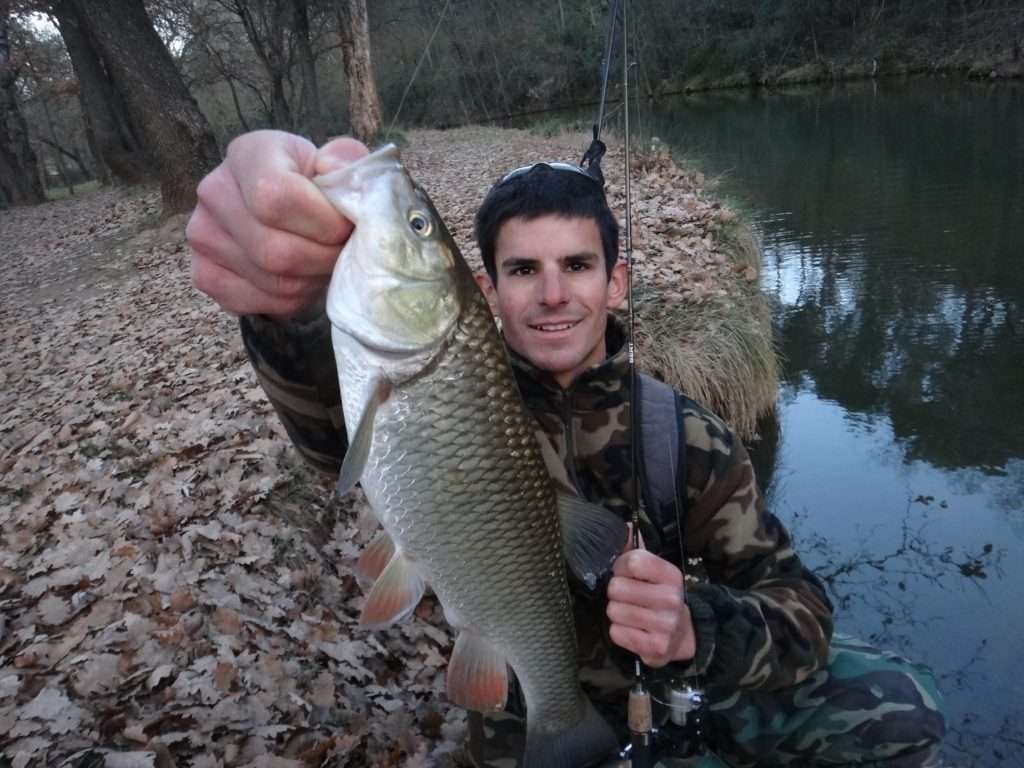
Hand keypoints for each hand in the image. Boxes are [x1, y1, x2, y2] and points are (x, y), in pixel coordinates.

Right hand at [187, 130, 368, 316]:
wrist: (285, 213)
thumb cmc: (314, 187)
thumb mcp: (337, 165)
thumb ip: (347, 161)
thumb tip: (338, 170)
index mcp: (248, 154)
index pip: (276, 197)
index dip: (323, 222)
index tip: (347, 226)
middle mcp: (214, 192)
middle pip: (276, 250)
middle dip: (324, 258)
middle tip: (341, 252)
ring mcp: (202, 236)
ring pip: (273, 282)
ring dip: (312, 281)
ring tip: (324, 263)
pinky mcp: (204, 274)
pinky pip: (259, 303)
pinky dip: (291, 301)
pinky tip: (302, 279)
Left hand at [606, 544, 695, 667]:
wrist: (682, 633)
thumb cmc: (659, 595)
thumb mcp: (653, 571)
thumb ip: (635, 548)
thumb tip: (623, 527)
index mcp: (671, 575)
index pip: (633, 561)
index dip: (620, 566)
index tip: (623, 573)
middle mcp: (671, 599)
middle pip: (617, 588)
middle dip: (614, 592)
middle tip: (625, 596)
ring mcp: (665, 625)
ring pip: (614, 611)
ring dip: (616, 612)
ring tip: (629, 612)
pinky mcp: (656, 648)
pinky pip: (617, 633)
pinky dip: (619, 631)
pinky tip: (632, 629)